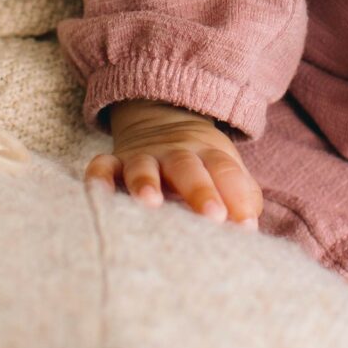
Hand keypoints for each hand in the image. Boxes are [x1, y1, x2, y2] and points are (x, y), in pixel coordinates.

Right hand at [85, 101, 262, 225]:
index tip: (245, 224)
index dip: (236, 194)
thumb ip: (243, 197)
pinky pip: (102, 166)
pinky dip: (99, 177)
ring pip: (143, 166)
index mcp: (208, 154)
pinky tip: (100, 196)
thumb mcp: (226, 171)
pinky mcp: (115, 162)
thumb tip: (249, 226)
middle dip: (200, 191)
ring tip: (151, 203)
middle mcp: (175, 154)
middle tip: (214, 217)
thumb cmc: (202, 164)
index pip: (225, 170)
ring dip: (146, 182)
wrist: (162, 121)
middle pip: (188, 167)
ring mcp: (143, 157)